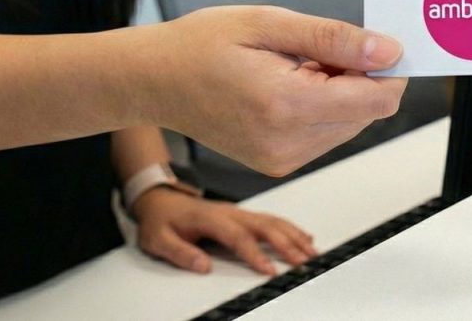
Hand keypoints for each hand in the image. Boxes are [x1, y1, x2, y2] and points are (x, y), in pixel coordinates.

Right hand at [132, 6, 407, 175]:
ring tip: (295, 66)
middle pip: (367, 113)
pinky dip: (322, 107)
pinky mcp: (278, 164)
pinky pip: (326, 134)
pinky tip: (289, 84)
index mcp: (287, 105)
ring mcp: (282, 159)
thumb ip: (334, 39)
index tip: (377, 43)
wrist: (152, 80)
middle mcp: (288, 143)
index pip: (377, 101)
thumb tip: (388, 51)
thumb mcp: (270, 23)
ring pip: (350, 124)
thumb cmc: (202, 44)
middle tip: (318, 48)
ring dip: (339, 93)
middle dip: (359, 78)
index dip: (388, 70)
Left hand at [132, 187, 317, 274]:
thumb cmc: (161, 222)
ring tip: (311, 251)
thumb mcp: (159, 240)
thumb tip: (204, 266)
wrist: (161, 201)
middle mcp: (230, 213)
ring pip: (273, 222)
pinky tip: (304, 237)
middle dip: (287, 245)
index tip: (270, 271)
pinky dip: (291, 228)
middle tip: (304, 262)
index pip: (239, 237)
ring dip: (294, 236)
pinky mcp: (243, 215)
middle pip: (265, 227)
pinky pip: (272, 219)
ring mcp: (239, 212)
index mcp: (211, 219)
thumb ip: (181, 253)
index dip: (256, 254)